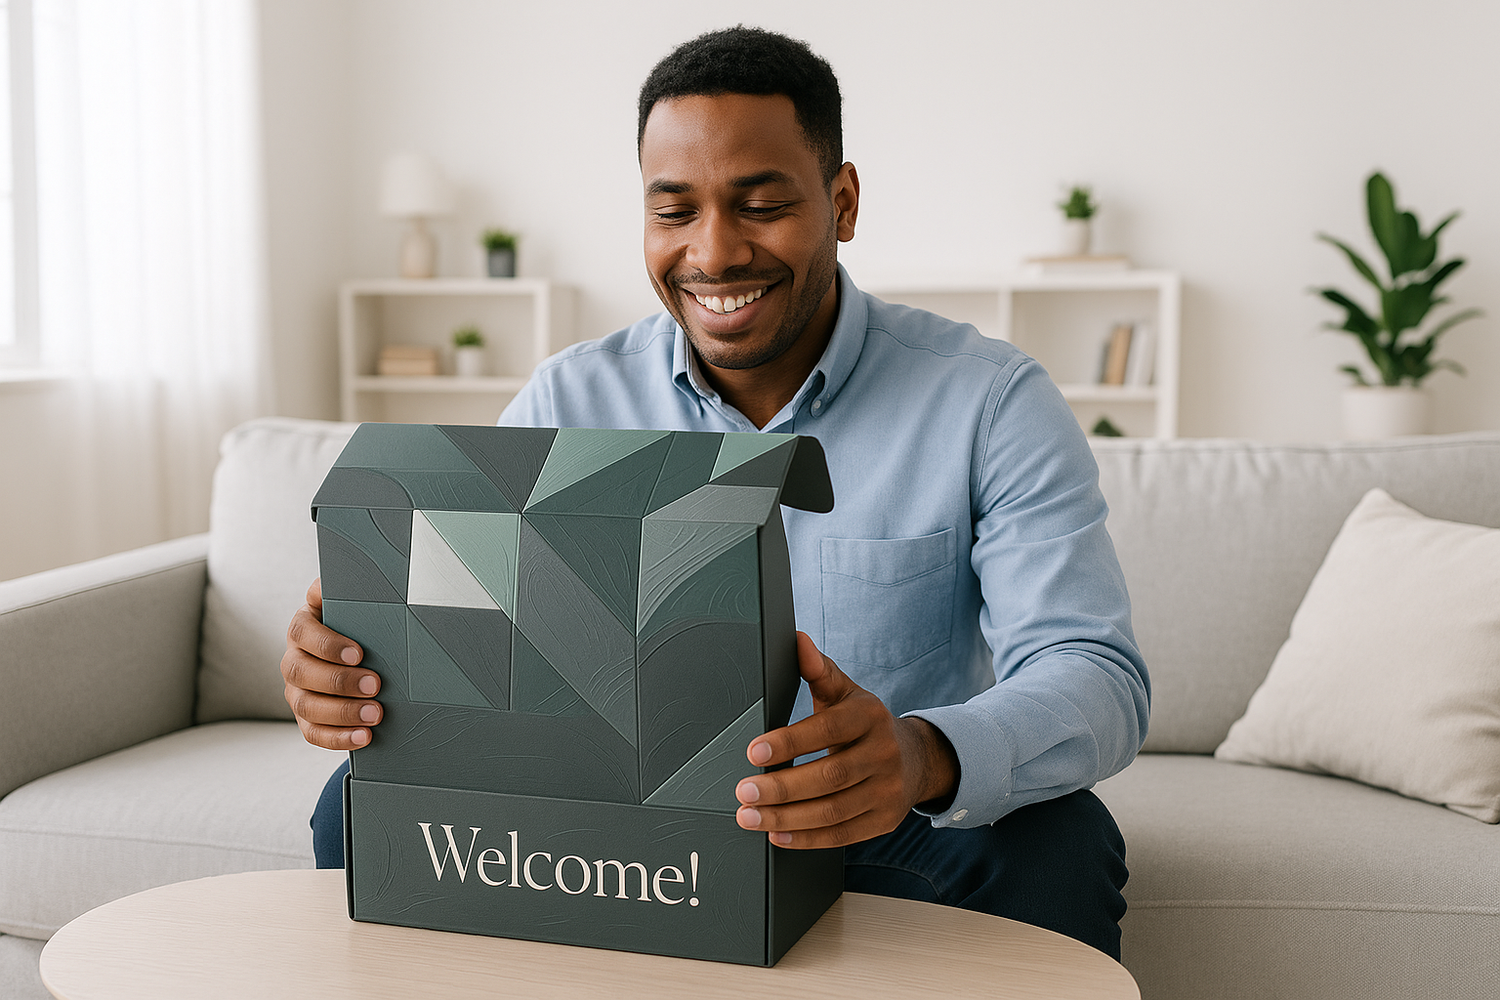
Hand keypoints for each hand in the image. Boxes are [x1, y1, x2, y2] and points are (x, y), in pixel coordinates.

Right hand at [280, 577, 382, 749]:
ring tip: (375, 714)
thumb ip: (346, 591)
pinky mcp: (307, 719)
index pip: (303, 633)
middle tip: (375, 685)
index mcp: (302, 629)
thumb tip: (336, 579)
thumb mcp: (350, 605)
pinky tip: (363, 737)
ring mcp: (297, 692)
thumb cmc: (356, 626)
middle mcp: (294, 660)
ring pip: (307, 706)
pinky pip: (314, 733)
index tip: (359, 653)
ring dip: (342, 712)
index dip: (328, 644)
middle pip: (302, 673)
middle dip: (339, 681)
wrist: (359, 655)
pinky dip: (338, 738)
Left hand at [733, 631, 958, 848]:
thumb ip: (818, 670)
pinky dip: (807, 838)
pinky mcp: (885, 820)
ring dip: (787, 818)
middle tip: (744, 790)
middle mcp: (883, 753)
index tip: (753, 751)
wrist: (916, 758)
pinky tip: (778, 834)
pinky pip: (843, 835)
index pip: (828, 729)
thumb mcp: (846, 693)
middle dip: (782, 787)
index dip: (790, 742)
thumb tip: (797, 641)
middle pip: (830, 776)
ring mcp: (887, 790)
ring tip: (751, 816)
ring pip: (834, 811)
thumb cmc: (866, 724)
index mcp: (869, 716)